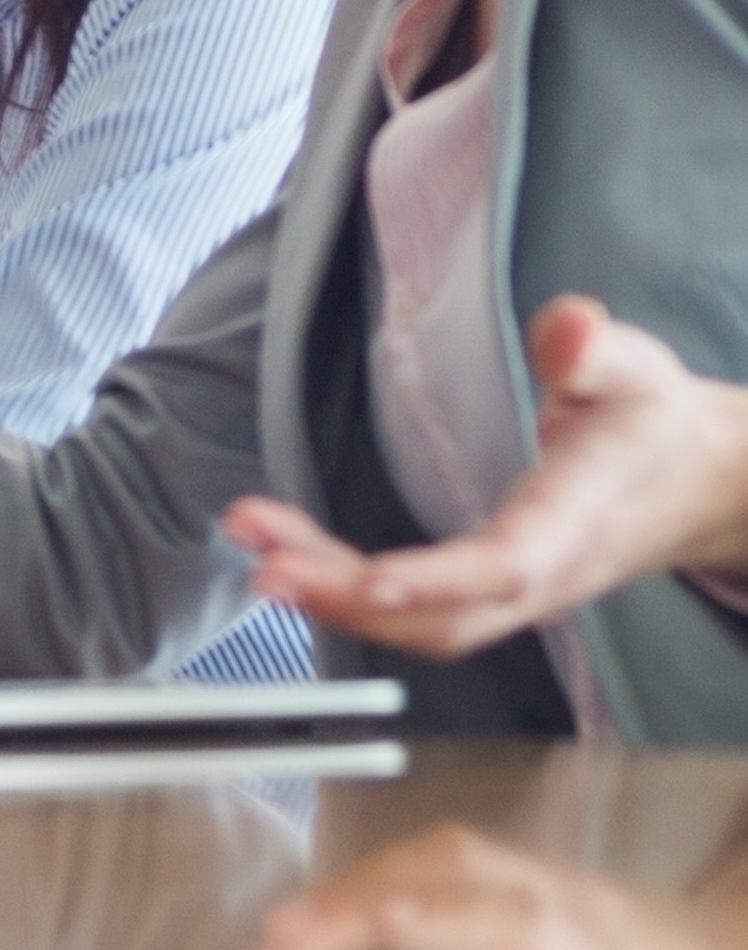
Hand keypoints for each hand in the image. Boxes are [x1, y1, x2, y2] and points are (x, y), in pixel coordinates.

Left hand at [224, 295, 747, 656]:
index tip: (375, 577)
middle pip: (443, 617)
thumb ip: (594, 351)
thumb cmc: (653, 425)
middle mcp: (542, 577)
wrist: (694, 486)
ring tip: (256, 551)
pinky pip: (410, 612)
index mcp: (577, 522)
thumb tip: (570, 324)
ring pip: (419, 625)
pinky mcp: (486, 596)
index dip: (443, 579)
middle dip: (349, 600)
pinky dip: (345, 594)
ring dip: (333, 598)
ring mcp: (513, 598)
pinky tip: (285, 556)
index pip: (510, 564)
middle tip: (265, 565)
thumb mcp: (634, 372)